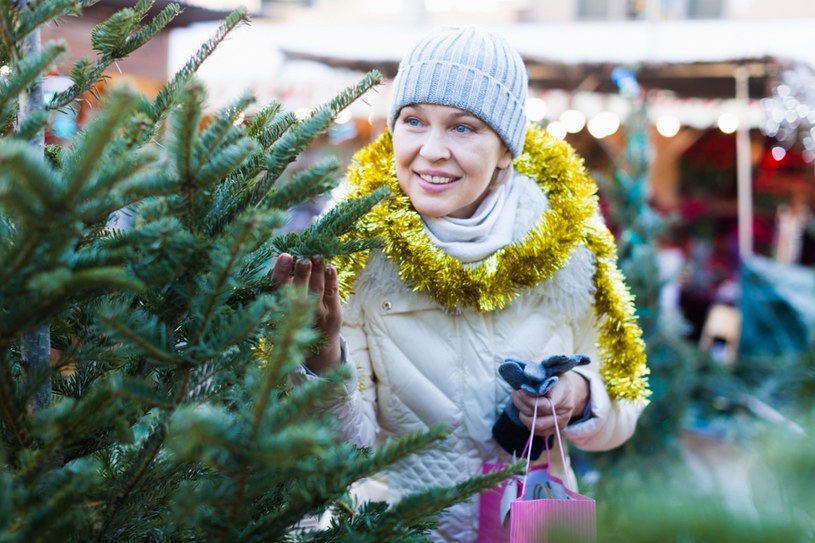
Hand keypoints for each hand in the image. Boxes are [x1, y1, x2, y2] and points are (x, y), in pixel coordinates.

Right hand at [270, 253, 342, 373]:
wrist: (317, 351)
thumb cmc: (296, 321)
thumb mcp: (283, 310)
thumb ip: (284, 287)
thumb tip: (287, 258)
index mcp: (281, 311)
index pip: (278, 289)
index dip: (281, 272)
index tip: (285, 256)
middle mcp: (298, 315)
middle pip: (300, 290)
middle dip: (302, 273)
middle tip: (303, 257)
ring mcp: (318, 314)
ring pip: (317, 289)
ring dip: (317, 271)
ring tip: (317, 255)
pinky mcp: (334, 314)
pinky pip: (332, 294)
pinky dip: (332, 279)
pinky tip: (330, 267)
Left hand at [512, 371, 589, 436]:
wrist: (567, 388)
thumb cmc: (553, 373)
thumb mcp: (546, 363)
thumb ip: (536, 365)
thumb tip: (524, 373)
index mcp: (564, 393)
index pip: (545, 405)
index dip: (529, 399)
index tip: (520, 390)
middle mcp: (564, 410)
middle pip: (537, 415)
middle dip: (521, 404)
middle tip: (516, 392)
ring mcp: (561, 422)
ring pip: (535, 426)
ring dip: (522, 413)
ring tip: (519, 401)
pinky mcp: (555, 430)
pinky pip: (536, 432)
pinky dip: (527, 421)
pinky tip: (525, 409)